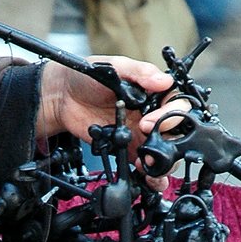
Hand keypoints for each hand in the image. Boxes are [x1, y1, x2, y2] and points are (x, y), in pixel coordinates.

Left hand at [35, 56, 183, 166]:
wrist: (62, 97)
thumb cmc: (87, 76)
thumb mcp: (115, 67)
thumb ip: (140, 72)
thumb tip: (164, 80)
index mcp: (154, 92)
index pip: (177, 105)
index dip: (170, 115)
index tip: (148, 121)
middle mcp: (152, 114)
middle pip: (177, 132)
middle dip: (170, 142)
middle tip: (148, 142)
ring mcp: (142, 134)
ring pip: (166, 152)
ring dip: (164, 162)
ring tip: (149, 163)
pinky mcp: (129, 150)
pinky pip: (146, 165)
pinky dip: (151, 175)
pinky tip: (147, 174)